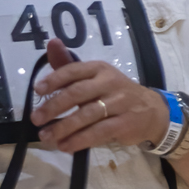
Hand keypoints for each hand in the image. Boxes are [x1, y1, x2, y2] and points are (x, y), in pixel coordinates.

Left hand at [30, 43, 165, 150]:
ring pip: (87, 115)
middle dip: (54, 106)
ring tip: (45, 136)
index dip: (55, 79)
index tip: (37, 90)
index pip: (74, 70)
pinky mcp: (125, 123)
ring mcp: (120, 103)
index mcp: (99, 69)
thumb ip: (69, 67)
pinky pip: (99, 132)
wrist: (152, 110)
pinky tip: (65, 146)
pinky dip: (79, 140)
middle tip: (36, 118)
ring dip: (63, 127)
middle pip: (78, 93)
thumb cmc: (114, 93)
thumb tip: (52, 42)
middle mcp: (110, 82)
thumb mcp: (94, 77)